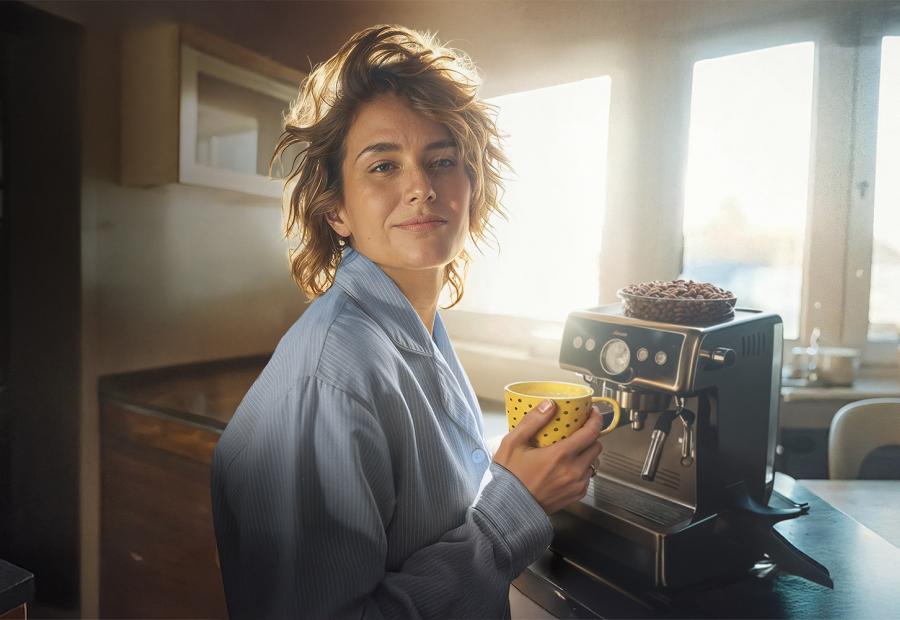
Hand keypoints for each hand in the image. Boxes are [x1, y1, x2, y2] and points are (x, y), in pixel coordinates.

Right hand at [492, 399, 604, 514]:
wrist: (508, 509)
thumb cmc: (509, 478)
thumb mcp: (513, 443)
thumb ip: (532, 421)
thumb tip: (549, 405)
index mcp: (560, 455)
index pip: (591, 433)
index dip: (595, 420)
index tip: (592, 413)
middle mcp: (573, 471)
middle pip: (596, 446)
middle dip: (590, 436)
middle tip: (579, 431)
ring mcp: (576, 485)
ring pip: (593, 462)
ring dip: (587, 453)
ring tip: (572, 450)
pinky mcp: (576, 495)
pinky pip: (588, 477)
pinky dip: (582, 469)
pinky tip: (567, 466)